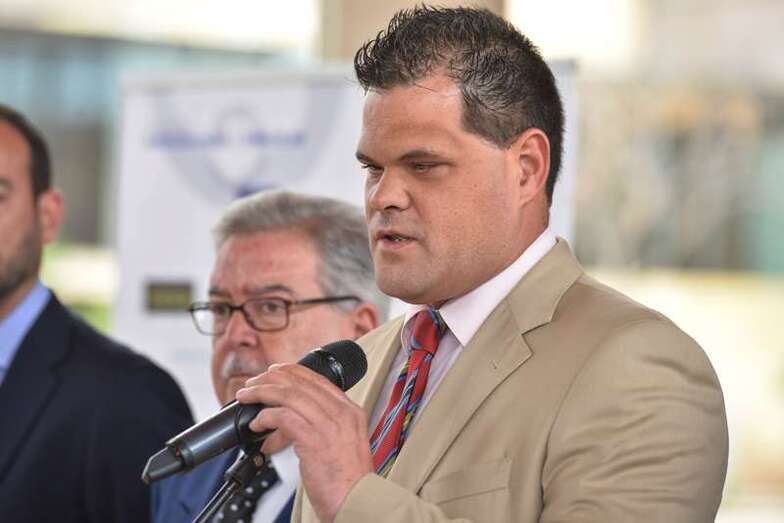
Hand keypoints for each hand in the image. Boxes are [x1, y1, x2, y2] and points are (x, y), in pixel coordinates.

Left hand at [236, 363, 373, 522]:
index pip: (317, 379)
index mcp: (350, 411)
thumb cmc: (348, 480)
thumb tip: (294, 417)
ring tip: (246, 398)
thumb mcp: (344, 442)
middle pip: (300, 383)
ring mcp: (328, 425)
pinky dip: (265, 416)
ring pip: (288, 395)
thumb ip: (325, 424)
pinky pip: (283, 417)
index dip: (291, 372)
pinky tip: (256, 424)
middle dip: (270, 379)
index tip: (274, 372)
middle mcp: (341, 412)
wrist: (357, 501)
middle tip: (252, 384)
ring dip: (262, 393)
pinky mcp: (313, 440)